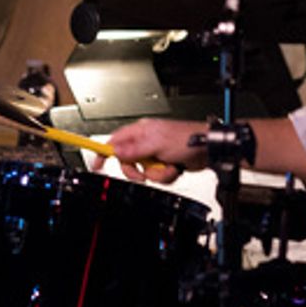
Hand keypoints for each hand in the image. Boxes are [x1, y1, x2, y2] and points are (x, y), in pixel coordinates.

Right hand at [93, 118, 207, 183]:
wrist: (208, 149)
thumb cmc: (187, 139)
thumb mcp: (157, 144)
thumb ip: (134, 149)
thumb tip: (115, 150)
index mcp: (141, 131)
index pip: (115, 141)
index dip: (104, 152)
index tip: (97, 164)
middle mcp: (146, 141)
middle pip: (127, 161)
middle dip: (137, 170)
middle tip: (145, 173)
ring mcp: (155, 153)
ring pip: (143, 171)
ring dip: (156, 173)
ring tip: (168, 166)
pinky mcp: (164, 163)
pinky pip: (156, 176)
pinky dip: (165, 176)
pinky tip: (174, 168)